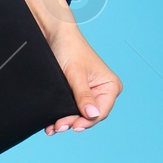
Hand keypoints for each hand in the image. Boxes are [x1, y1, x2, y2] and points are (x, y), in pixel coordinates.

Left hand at [21, 0, 122, 134]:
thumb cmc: (69, 49)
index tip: (73, 127)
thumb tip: (93, 115)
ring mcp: (89, 92)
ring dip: (67, 122)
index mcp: (110, 86)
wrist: (53, 34)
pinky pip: (71, 108)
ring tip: (53, 128)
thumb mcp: (76, 74)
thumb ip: (84, 95)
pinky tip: (52, 124)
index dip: (87, 121)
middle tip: (58, 127)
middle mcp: (102, 91)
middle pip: (89, 115)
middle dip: (74, 122)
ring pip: (79, 114)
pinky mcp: (75, 92)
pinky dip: (62, 115)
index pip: (101, 111)